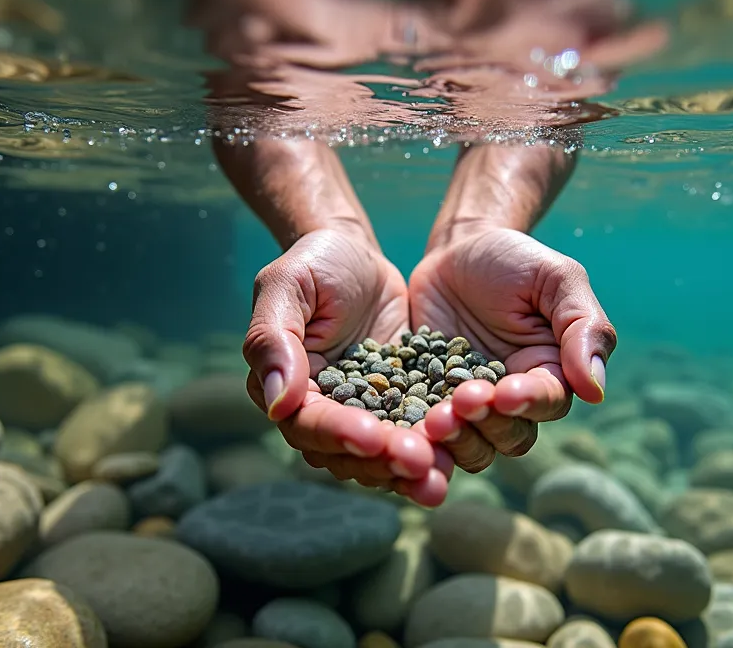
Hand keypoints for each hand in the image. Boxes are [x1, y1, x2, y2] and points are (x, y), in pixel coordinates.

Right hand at [242, 228, 452, 504]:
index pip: (308, 424)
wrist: (360, 257)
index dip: (338, 434)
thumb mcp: (287, 286)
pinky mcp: (401, 406)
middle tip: (419, 462)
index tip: (371, 437)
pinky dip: (436, 448)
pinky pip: (416, 434)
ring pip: (382, 457)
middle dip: (382, 462)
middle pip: (347, 455)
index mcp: (289, 389)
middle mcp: (323, 413)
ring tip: (439, 476)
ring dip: (409, 470)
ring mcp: (365, 413)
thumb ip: (273, 340)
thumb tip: (278, 405)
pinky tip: (459, 452)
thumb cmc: (315, 264)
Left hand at [408, 227, 615, 472]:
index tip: (505, 392)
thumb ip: (582, 326)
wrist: (455, 250)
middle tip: (461, 401)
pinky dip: (418, 435)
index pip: (548, 402)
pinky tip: (404, 425)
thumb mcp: (556, 277)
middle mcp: (512, 398)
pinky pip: (426, 430)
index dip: (529, 403)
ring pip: (471, 446)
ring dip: (456, 439)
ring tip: (434, 418)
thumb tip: (595, 389)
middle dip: (488, 424)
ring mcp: (468, 403)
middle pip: (510, 437)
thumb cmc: (514, 259)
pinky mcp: (427, 398)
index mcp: (550, 372)